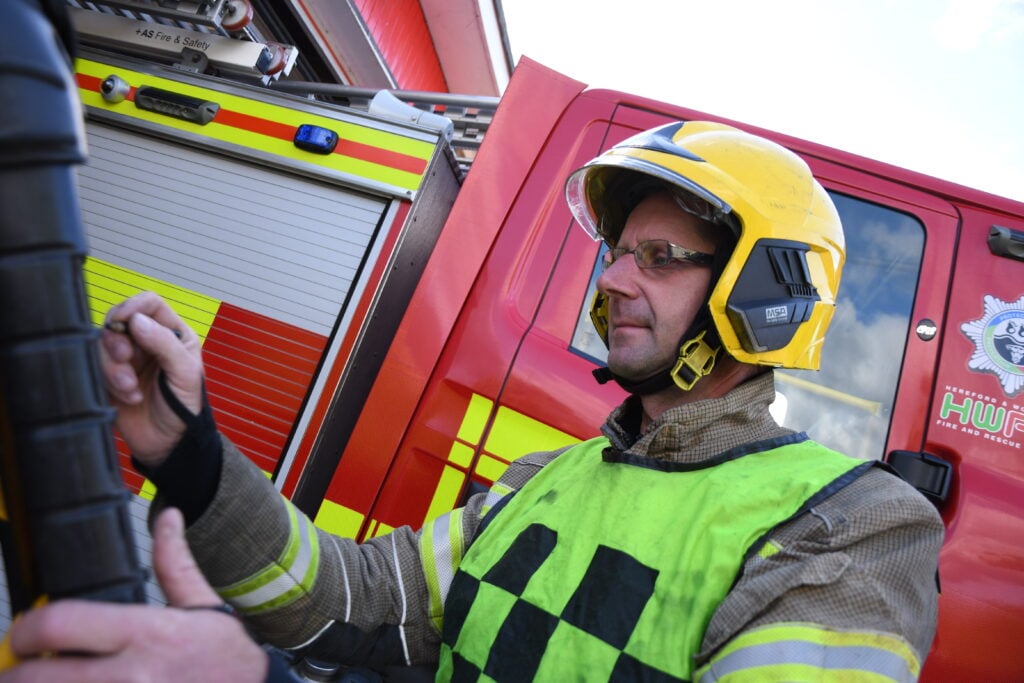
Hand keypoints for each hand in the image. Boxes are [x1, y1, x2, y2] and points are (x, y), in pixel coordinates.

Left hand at [0, 509, 268, 681]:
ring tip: (49, 682)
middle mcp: (132, 676)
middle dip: (17, 674)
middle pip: (34, 679)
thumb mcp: (203, 605)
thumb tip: (168, 518)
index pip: (59, 626)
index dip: (27, 629)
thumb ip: (174, 563)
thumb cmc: (225, 658)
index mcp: (146, 633)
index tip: (26, 633)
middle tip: (25, 667)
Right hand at [100, 291, 203, 466]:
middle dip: (118, 340)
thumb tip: (138, 320)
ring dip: (114, 366)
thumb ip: (165, 344)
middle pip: (119, 320)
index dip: (133, 306)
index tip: (123, 320)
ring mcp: (127, 359)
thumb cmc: (185, 408)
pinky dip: (109, 380)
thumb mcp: (185, 373)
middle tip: (125, 359)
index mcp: (172, 333)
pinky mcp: (109, 376)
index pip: (149, 304)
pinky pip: (96, 366)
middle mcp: (147, 341)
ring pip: (104, 344)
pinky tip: (128, 396)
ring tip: (131, 389)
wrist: (168, 443)